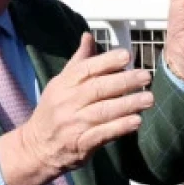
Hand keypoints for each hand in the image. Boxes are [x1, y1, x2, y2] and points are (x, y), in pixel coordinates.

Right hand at [0, 33, 152, 184]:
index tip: (127, 56)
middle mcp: (67, 102)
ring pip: (103, 111)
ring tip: (148, 98)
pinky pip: (102, 134)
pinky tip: (136, 121)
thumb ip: (79, 62)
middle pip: (98, 88)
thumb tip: (89, 36)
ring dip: (128, 104)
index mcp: (64, 84)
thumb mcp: (61, 84)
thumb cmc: (54, 110)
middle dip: (124, 81)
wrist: (35, 148)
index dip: (107, 61)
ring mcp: (73, 124)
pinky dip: (119, 127)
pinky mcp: (80, 144)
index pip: (86, 69)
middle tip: (146, 76)